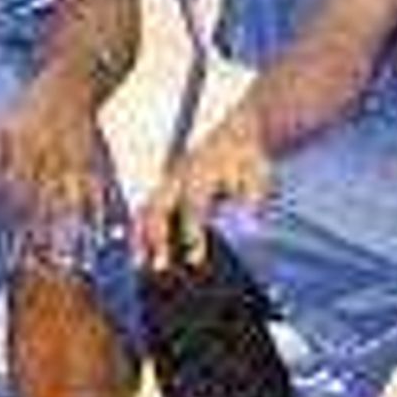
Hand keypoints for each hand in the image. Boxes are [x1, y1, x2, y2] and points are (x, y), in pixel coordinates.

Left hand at [0, 69, 115, 253]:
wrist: (70, 81)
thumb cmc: (29, 110)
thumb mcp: (1, 133)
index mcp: (24, 153)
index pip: (17, 197)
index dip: (16, 225)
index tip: (15, 254)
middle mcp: (50, 158)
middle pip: (46, 203)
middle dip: (47, 235)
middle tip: (47, 265)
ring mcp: (75, 160)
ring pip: (74, 202)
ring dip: (75, 231)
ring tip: (76, 259)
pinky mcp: (95, 160)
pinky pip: (99, 192)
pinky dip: (101, 214)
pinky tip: (104, 236)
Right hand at [135, 108, 273, 269]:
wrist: (232, 129)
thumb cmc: (245, 154)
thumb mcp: (256, 171)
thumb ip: (251, 197)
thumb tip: (249, 226)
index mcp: (200, 173)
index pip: (192, 208)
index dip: (193, 235)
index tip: (194, 261)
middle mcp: (178, 177)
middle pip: (158, 209)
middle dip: (157, 239)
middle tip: (159, 267)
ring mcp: (168, 180)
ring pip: (146, 209)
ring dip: (141, 237)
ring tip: (140, 264)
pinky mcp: (165, 186)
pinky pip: (147, 209)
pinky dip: (141, 230)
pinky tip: (140, 251)